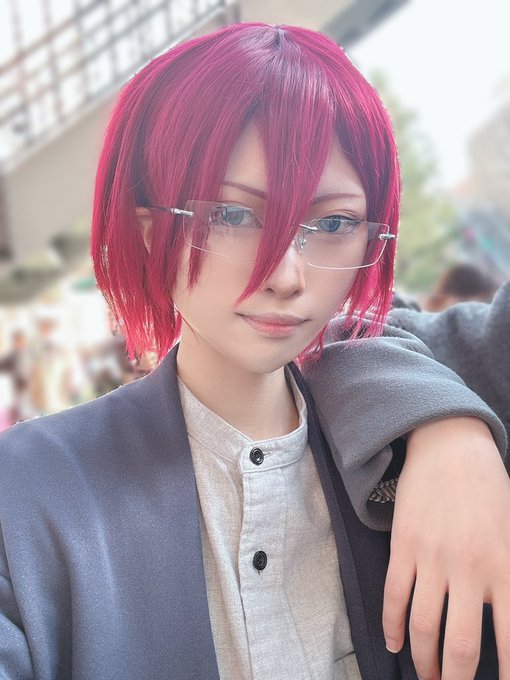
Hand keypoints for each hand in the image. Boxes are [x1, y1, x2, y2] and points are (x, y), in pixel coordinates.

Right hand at [382, 417, 509, 679]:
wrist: (450, 444)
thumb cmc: (490, 487)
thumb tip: (505, 614)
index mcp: (505, 566)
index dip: (506, 674)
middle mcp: (470, 569)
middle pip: (461, 646)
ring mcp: (432, 558)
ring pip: (423, 625)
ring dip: (424, 660)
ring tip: (427, 677)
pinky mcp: (404, 545)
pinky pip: (394, 595)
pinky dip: (391, 624)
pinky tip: (392, 642)